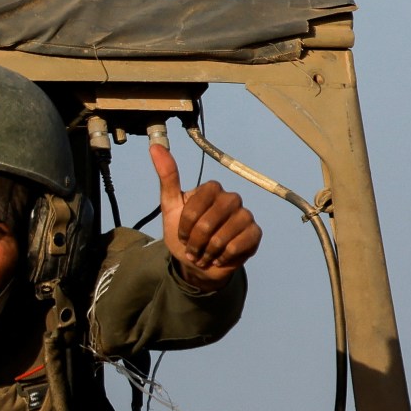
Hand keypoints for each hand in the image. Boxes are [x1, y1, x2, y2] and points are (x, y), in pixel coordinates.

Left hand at [152, 144, 261, 291]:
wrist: (198, 264)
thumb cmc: (184, 234)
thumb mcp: (170, 206)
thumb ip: (167, 177)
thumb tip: (155, 146)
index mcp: (211, 189)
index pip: (195, 206)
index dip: (185, 225)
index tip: (182, 235)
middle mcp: (231, 199)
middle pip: (209, 222)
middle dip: (196, 241)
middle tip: (192, 249)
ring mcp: (245, 215)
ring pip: (223, 236)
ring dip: (207, 251)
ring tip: (204, 255)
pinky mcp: (255, 233)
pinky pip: (238, 245)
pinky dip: (223, 257)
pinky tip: (219, 258)